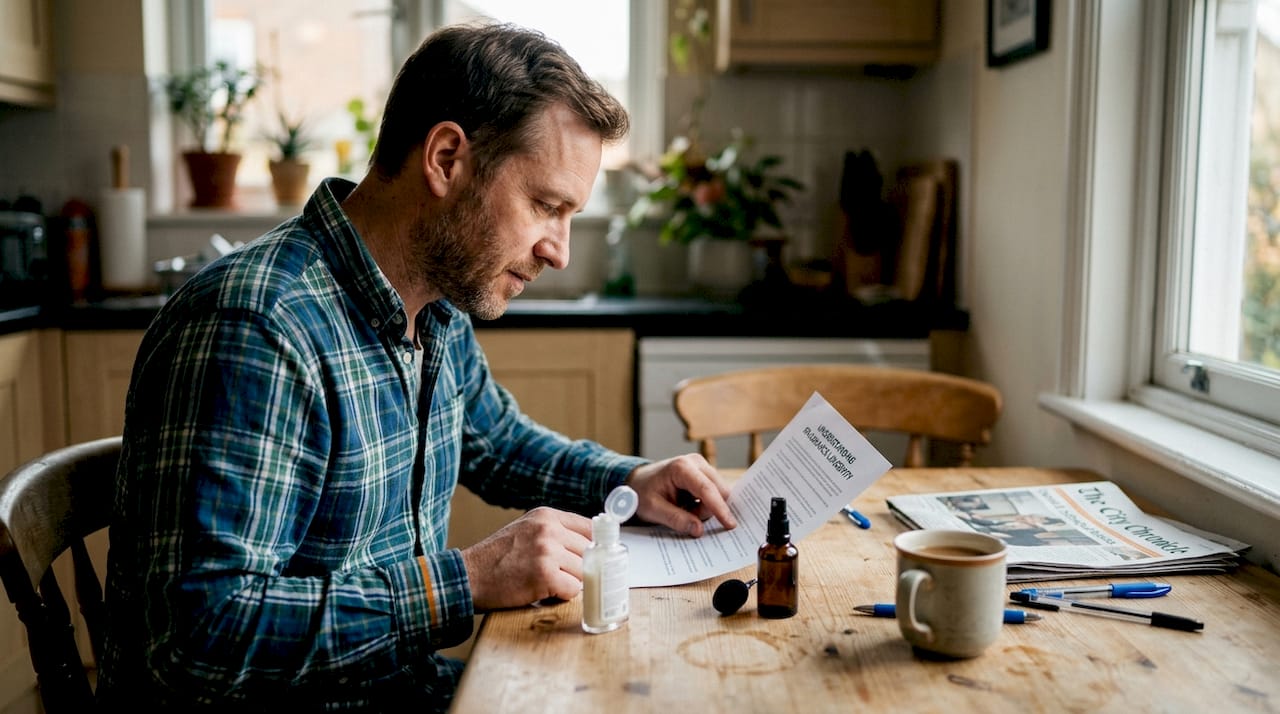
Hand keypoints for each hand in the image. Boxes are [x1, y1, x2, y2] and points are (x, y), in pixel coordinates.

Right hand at [460, 507, 591, 610]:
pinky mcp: (544, 574)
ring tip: (547, 584)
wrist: (467, 576)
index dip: (593, 546)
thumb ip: (554, 532)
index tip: (593, 558)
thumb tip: (590, 545)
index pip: (589, 527)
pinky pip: (573, 589)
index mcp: (546, 516)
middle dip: (580, 568)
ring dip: (570, 583)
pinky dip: (562, 596)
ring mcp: (547, 550)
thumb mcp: (525, 531)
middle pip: (589, 551)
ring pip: (584, 571)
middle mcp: (548, 529)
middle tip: (561, 576)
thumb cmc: (496, 558)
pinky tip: (544, 592)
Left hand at [625, 454, 736, 536]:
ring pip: (719, 493)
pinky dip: (705, 504)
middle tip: (688, 517)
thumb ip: (676, 519)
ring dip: (705, 508)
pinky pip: (715, 493)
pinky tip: (690, 506)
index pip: (707, 489)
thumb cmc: (642, 492)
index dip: (719, 508)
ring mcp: (701, 467)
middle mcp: (696, 463)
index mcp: (681, 467)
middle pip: (719, 490)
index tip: (730, 524)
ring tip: (684, 509)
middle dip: (708, 510)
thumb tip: (699, 530)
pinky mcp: (704, 474)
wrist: (637, 481)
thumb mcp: (653, 509)